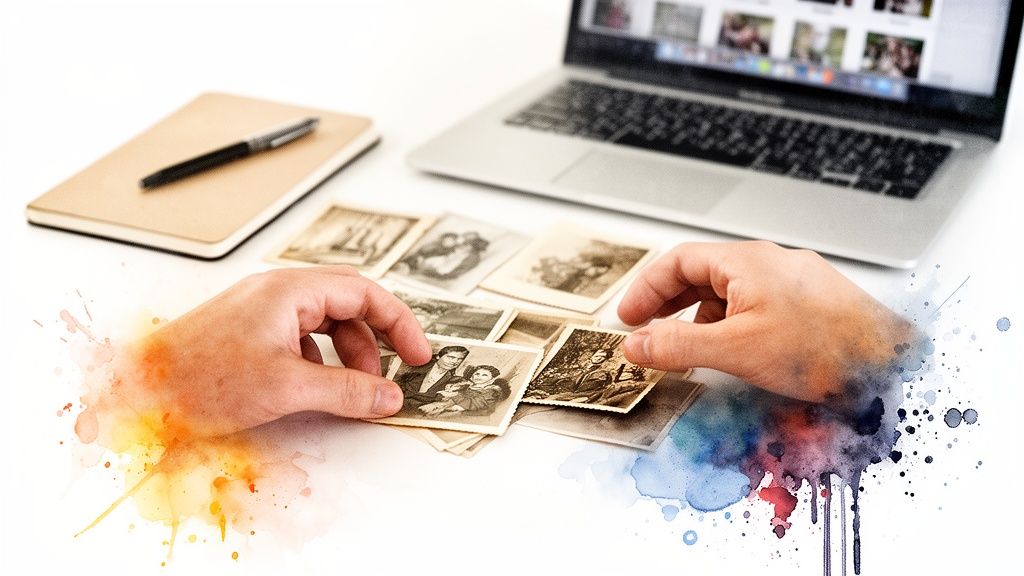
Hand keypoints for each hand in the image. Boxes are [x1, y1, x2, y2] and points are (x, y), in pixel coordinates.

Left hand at [77, 267, 431, 442]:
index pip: (365, 292)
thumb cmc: (197, 377)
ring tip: (354, 390)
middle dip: (374, 343)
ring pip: (325, 324)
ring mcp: (262, 311)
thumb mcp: (286, 386)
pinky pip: (301, 338)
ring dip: (348, 356)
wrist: (136, 392)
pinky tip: (315, 388)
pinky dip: (320, 361)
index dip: (399, 323)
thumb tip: (387, 396)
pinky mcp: (250, 332)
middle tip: (391, 376)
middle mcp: (278, 292)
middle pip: (348, 306)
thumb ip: (346, 390)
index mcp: (291, 290)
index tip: (418, 355)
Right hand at [617, 241, 911, 402]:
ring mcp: (792, 282)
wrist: (893, 363)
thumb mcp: (736, 350)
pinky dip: (731, 324)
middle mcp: (770, 263)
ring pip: (730, 292)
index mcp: (747, 262)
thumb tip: (636, 344)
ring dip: (699, 317)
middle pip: (702, 274)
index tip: (628, 317)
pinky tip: (733, 351)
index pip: (678, 261)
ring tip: (686, 348)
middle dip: (669, 303)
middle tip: (646, 330)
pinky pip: (755, 304)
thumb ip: (678, 346)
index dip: (646, 289)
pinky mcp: (810, 303)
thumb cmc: (825, 348)